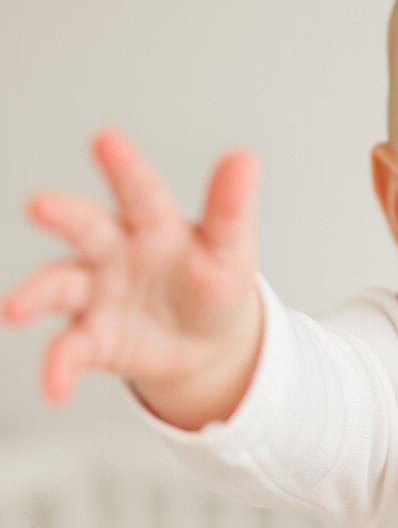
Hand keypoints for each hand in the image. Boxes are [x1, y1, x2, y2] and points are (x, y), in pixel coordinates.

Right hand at [2, 130, 260, 426]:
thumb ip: (230, 208)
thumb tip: (244, 157)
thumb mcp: (230, 250)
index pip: (140, 192)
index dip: (124, 168)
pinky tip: (56, 387)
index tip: (106, 139)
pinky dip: (58, 367)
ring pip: (58, 287)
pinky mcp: (92, 336)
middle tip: (40, 205)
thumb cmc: (213, 285)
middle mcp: (114, 251)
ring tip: (15, 309)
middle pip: (85, 228)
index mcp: (153, 224)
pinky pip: (69, 349)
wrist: (208, 344)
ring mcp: (97, 293)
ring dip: (35, 295)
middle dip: (62, 216)